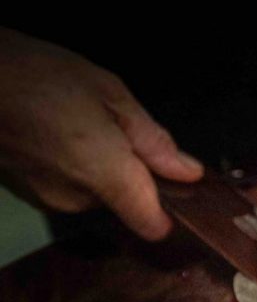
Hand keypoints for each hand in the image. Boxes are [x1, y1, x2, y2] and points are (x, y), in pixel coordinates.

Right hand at [0, 28, 202, 239]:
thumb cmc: (38, 74)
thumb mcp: (109, 93)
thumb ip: (153, 140)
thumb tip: (189, 173)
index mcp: (107, 177)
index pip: (152, 226)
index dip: (171, 211)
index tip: (176, 186)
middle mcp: (78, 200)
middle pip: (124, 201)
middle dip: (128, 171)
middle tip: (115, 127)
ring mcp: (46, 200)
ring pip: (93, 192)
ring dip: (95, 165)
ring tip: (77, 123)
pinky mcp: (23, 193)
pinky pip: (64, 185)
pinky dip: (67, 164)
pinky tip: (53, 131)